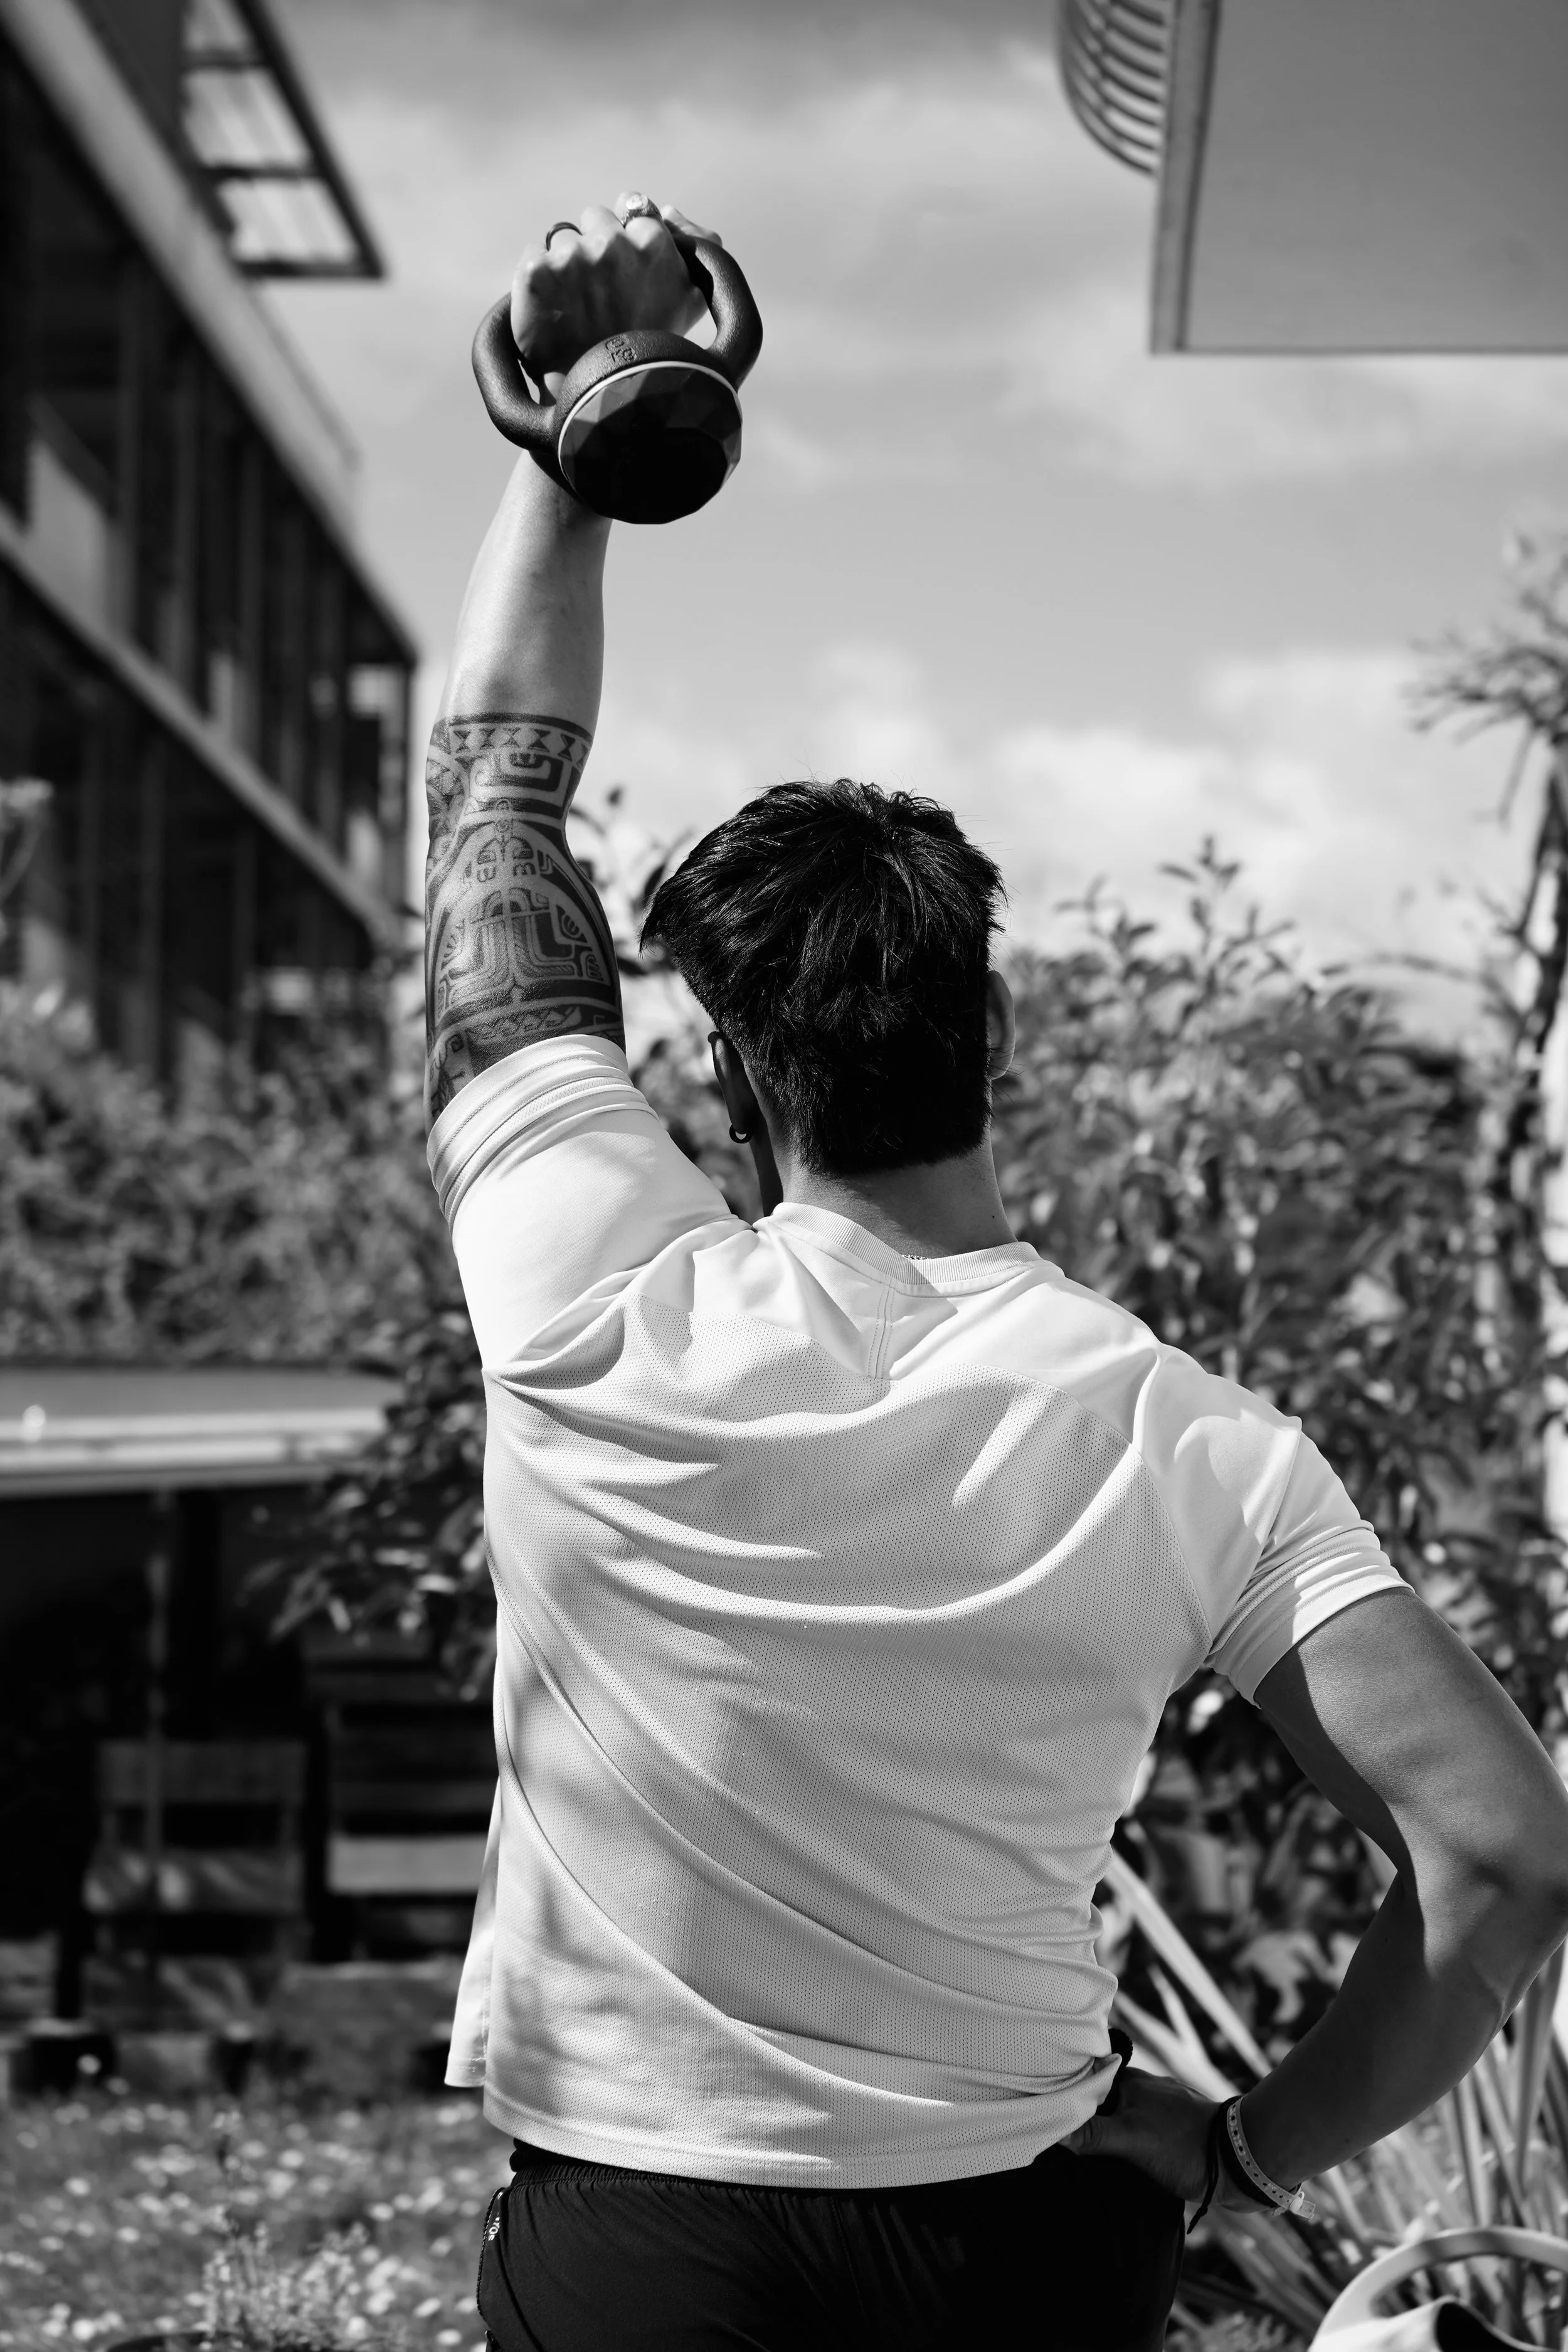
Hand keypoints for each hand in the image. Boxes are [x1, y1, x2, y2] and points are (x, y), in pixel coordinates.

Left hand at [510, 198, 722, 387]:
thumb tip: (668, 209)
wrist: (603, 399)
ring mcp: (570, 257)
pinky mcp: (534, 272)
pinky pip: (532, 256)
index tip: (627, 276)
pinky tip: (554, 314)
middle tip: (603, 298)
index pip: (630, 207)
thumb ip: (695, 242)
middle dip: (596, 249)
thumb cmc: (650, 348)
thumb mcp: (692, 298)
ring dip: (567, 267)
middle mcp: (612, 242)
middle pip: (594, 219)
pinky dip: (538, 281)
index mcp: (652, 241)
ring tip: (579, 311)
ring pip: (562, 238)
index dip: (626, 241)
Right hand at [1062, 2068, 1251, 2209]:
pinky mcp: (1176, 2130)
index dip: (1063, 2098)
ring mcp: (1162, 2109)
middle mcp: (1144, 2090)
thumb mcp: (1132, 2140)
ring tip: (1088, 2158)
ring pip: (1123, 2118)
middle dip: (1084, 2118)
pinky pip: (1142, 2132)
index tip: (1043, 2113)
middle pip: (1102, 2102)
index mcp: (1129, 2082)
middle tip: (1060, 2141)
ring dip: (1108, 2134)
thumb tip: (1049, 2128)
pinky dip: (1129, 2144)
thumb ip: (1093, 2134)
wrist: (1240, 2162)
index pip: (1084, 2084)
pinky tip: (1124, 2163)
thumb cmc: (1183, 2144)